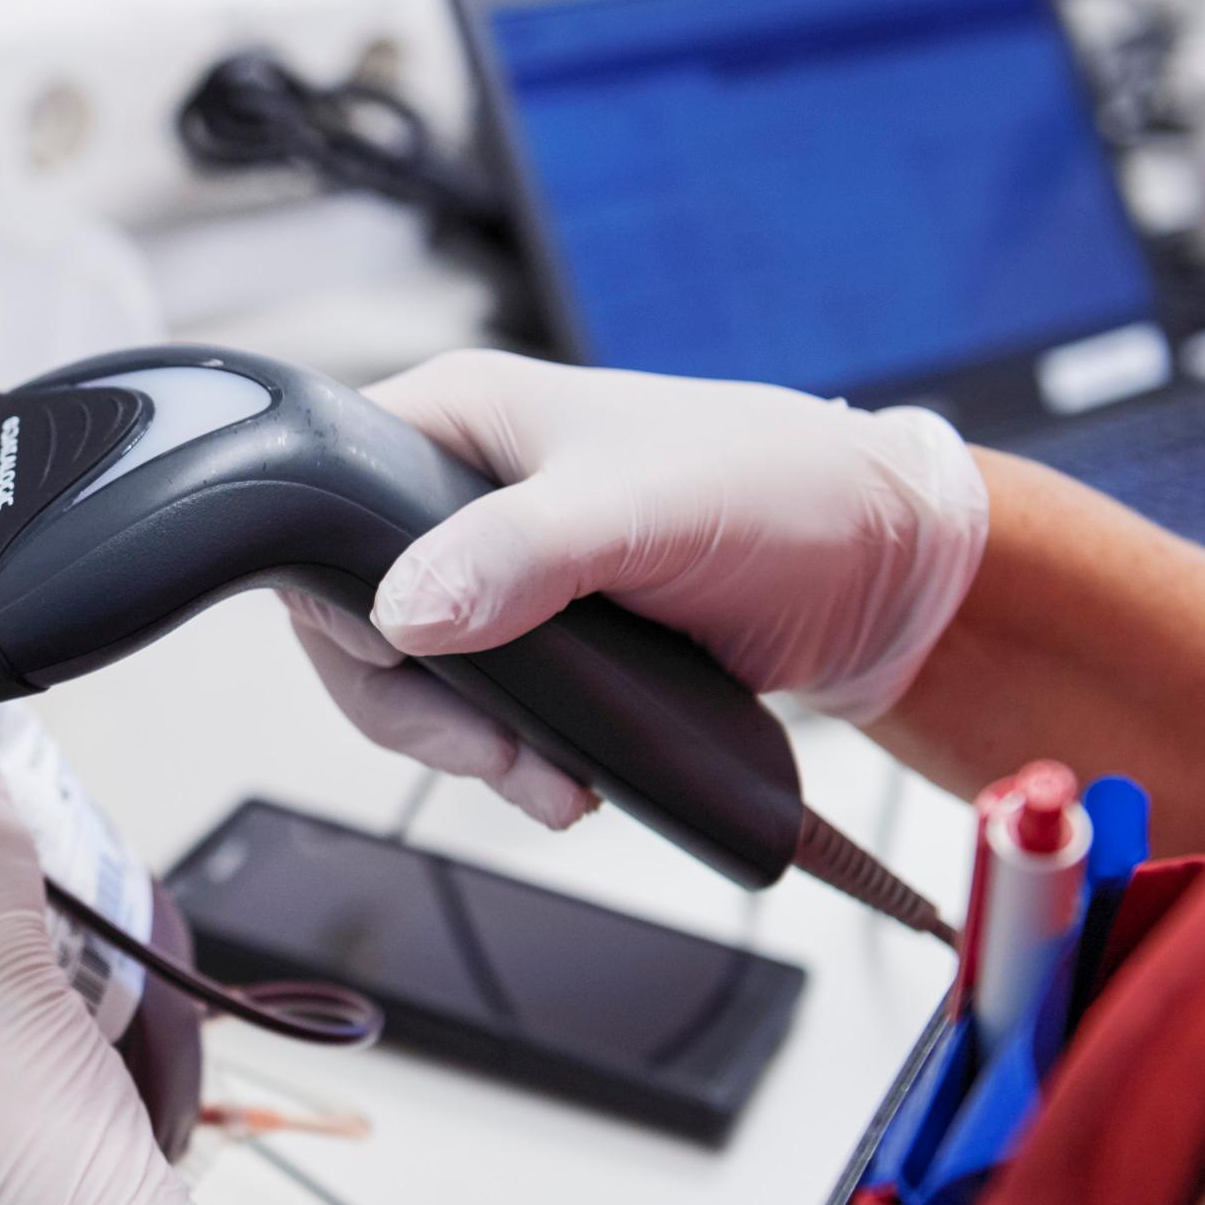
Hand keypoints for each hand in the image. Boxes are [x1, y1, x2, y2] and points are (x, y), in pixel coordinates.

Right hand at [290, 350, 989, 827]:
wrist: (887, 575)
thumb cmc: (783, 492)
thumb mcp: (639, 511)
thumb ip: (516, 552)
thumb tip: (406, 614)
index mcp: (454, 421)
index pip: (318, 511)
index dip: (342, 608)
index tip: (412, 668)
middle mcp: (457, 489)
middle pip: (354, 619)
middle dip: (415, 711)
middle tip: (492, 756)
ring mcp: (494, 566)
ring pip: (410, 679)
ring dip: (467, 751)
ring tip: (547, 783)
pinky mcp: (536, 633)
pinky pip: (474, 710)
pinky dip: (508, 760)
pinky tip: (564, 779)